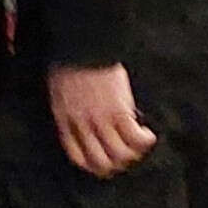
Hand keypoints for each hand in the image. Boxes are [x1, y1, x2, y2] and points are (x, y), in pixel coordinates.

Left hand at [44, 61, 157, 177]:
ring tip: (139, 144)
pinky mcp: (119, 110)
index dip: (93, 165)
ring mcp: (101, 119)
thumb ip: (69, 109)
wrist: (84, 42)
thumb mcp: (60, 87)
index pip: (77, 156)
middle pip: (100, 162)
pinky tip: (147, 134)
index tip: (105, 164)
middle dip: (115, 165)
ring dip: (133, 154)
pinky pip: (135, 138)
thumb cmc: (72, 59)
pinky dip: (144, 141)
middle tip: (126, 158)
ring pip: (120, 154)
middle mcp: (82, 124)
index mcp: (64, 118)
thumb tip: (82, 124)